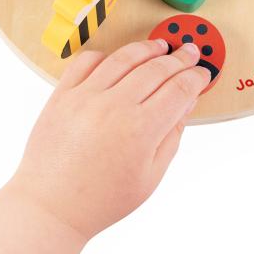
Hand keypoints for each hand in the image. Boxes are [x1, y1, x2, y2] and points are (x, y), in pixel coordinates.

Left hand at [12, 38, 211, 241]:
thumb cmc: (102, 200)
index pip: (179, 89)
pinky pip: (87, 61)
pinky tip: (119, 59)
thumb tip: (188, 101)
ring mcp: (85, 98)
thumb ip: (172, 135)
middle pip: (156, 69)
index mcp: (140, 130)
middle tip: (190, 51)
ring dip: (148, 48)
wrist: (50, 207)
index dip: (196, 77)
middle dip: (179, 58)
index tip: (203, 73)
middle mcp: (113, 108)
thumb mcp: (150, 176)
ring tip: (161, 46)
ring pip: (124, 58)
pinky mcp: (62, 95)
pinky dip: (107, 55)